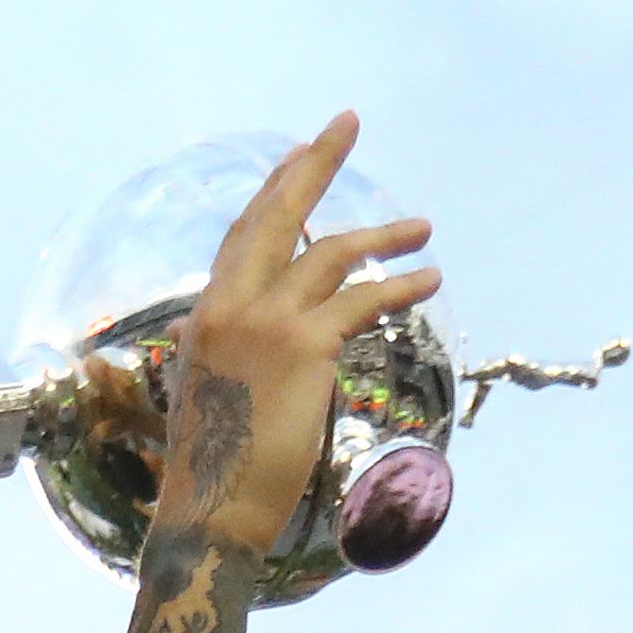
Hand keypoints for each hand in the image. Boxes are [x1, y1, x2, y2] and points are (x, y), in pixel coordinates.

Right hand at [167, 110, 440, 552]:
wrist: (211, 510)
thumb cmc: (214, 466)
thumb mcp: (209, 392)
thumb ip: (218, 352)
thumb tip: (216, 336)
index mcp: (206, 314)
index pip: (242, 237)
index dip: (272, 192)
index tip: (296, 157)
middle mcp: (229, 305)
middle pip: (277, 214)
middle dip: (315, 163)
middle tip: (347, 122)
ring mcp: (265, 321)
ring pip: (330, 252)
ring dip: (382, 236)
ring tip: (423, 229)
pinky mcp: (304, 346)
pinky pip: (362, 300)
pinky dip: (400, 288)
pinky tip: (427, 281)